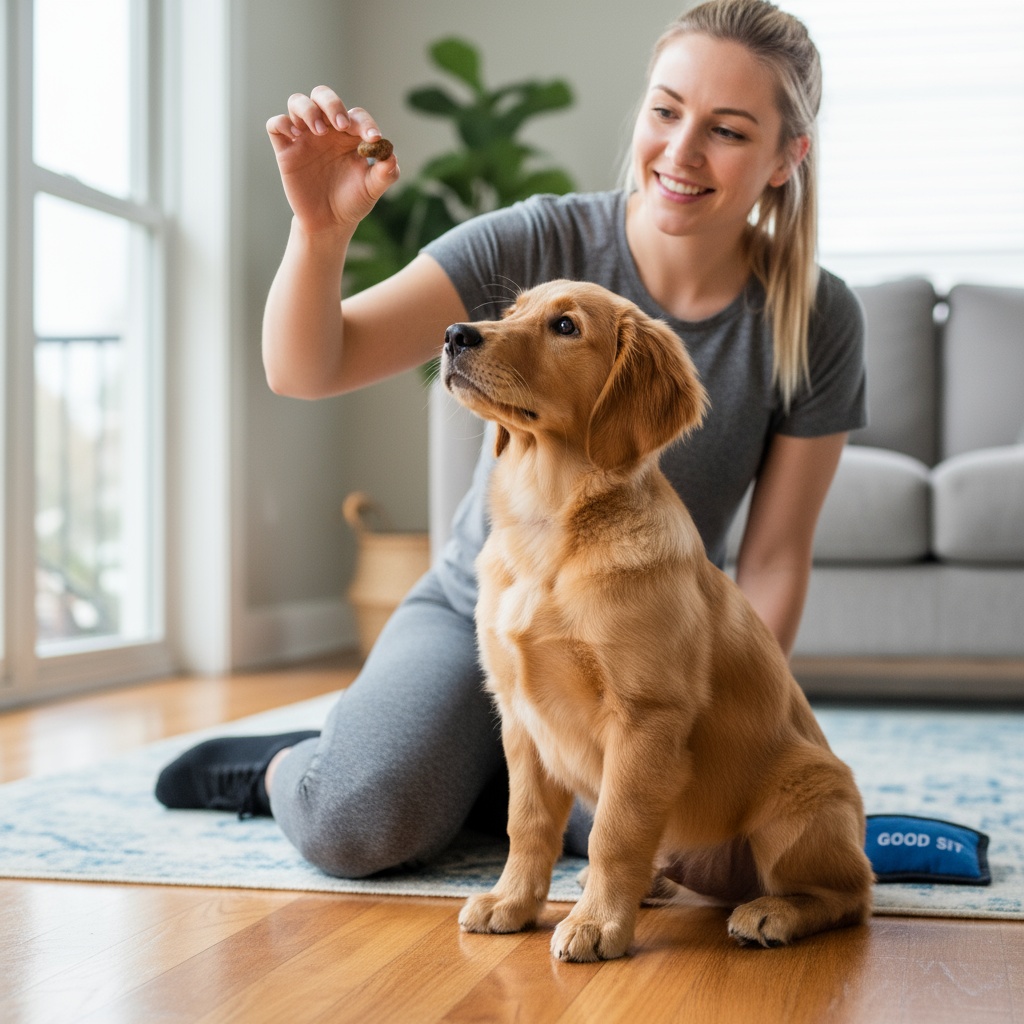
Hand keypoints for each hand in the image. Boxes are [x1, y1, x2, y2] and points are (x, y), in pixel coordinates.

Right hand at [266, 85, 398, 236]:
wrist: (329, 222)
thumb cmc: (352, 201)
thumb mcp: (372, 189)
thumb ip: (385, 173)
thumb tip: (391, 157)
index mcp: (349, 134)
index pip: (356, 115)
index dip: (365, 123)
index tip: (373, 138)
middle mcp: (326, 130)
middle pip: (323, 96)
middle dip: (332, 104)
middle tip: (341, 125)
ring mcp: (304, 137)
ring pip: (297, 102)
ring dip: (308, 110)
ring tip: (318, 131)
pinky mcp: (286, 150)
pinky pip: (275, 124)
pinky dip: (282, 123)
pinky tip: (295, 137)